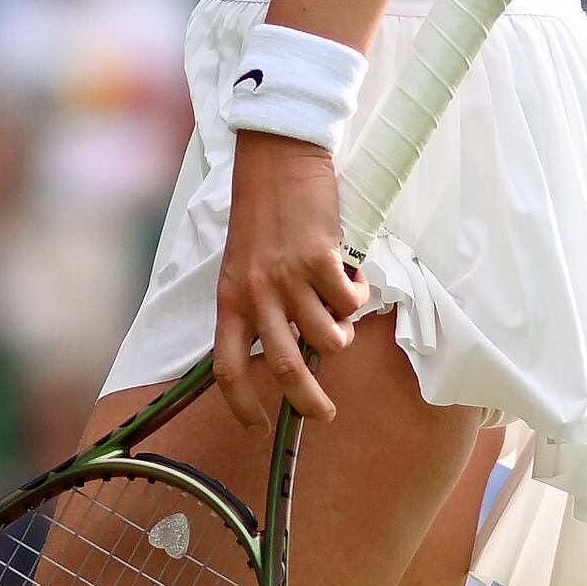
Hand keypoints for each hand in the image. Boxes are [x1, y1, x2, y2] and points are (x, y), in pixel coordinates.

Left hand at [212, 132, 363, 434]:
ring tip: (344, 314)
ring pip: (327, 338)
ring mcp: (289, 279)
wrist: (276, 158)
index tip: (258, 427)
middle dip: (307, 401)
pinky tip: (353, 275)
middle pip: (282, 368)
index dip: (240, 404)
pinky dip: (359, 296)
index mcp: (229, 299)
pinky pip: (351, 302)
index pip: (226, 367)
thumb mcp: (243, 265)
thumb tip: (293, 346)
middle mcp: (257, 295)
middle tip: (325, 414)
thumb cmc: (262, 212)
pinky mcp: (321, 259)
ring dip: (342, 335)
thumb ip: (259, 305)